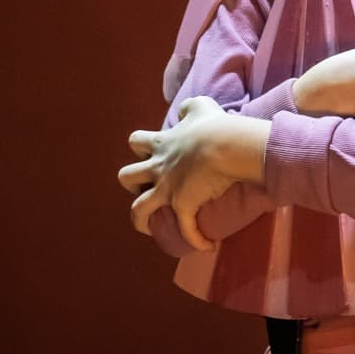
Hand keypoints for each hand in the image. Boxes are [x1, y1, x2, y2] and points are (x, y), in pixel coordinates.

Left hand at [119, 96, 268, 250]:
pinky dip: (196, 240)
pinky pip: (185, 230)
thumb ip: (189, 107)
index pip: (137, 142)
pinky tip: (207, 246)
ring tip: (153, 227)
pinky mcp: (183, 204)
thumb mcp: (201, 106)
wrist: (228, 145)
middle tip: (150, 186)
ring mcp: (167, 188)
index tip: (155, 153)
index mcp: (163, 144)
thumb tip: (182, 110)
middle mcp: (159, 167)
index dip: (141, 148)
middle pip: (126, 176)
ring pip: (137, 209)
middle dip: (133, 183)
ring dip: (141, 220)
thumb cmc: (216, 126)